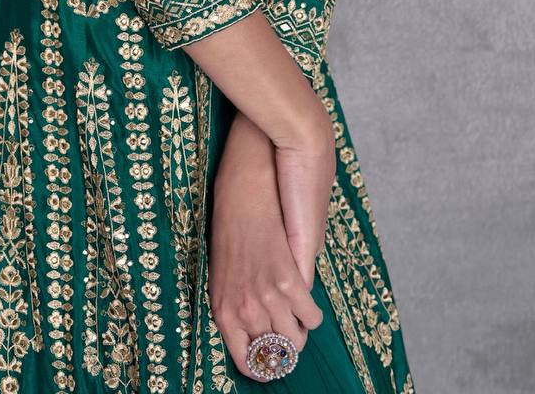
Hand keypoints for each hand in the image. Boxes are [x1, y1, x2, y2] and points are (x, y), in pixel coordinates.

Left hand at [207, 111, 324, 380]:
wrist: (250, 170)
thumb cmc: (235, 207)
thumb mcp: (226, 256)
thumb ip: (241, 289)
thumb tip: (261, 313)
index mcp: (222, 301)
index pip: (242, 356)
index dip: (259, 364)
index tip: (269, 361)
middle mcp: (241, 303)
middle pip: (271, 352)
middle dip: (283, 349)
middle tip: (289, 339)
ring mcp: (264, 291)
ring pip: (292, 338)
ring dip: (300, 334)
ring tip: (301, 325)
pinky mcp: (287, 274)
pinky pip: (309, 312)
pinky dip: (312, 313)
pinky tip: (310, 305)